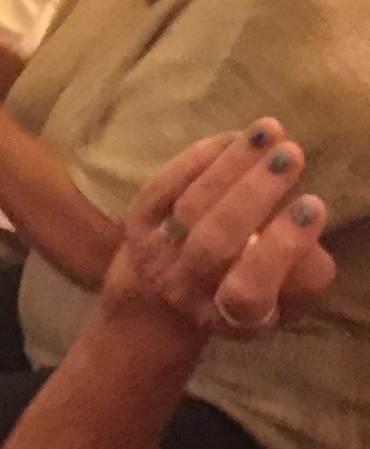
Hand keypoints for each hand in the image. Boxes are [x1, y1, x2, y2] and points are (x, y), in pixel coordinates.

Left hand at [104, 122, 334, 340]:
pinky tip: (234, 138)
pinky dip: (199, 158)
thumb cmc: (238, 292)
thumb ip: (304, 277)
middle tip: (291, 155)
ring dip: (231, 164)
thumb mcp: (281, 303)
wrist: (158, 303)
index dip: (281, 248)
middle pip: (215, 242)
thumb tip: (307, 229)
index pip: (250, 289)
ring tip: (269, 131)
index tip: (311, 205)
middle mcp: (186, 289)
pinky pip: (164, 185)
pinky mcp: (136, 223)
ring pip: (191, 207)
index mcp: (233, 317)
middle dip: (254, 193)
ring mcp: (156, 255)